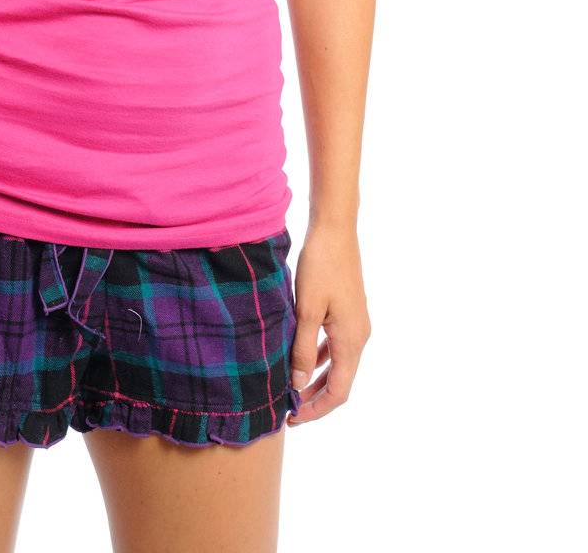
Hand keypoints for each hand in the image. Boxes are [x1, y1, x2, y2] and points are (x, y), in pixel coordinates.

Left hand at [286, 219, 370, 425]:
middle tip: (288, 410)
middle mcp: (359, 336)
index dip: (316, 409)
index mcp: (351, 340)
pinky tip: (301, 358)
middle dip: (315, 398)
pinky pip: (335, 345)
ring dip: (316, 379)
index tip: (292, 418)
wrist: (335, 229)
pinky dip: (319, 357)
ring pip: (337, 363)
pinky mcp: (348, 311)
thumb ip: (301, 349)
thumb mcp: (306, 310)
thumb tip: (297, 386)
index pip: (339, 391)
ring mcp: (355, 323)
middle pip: (339, 381)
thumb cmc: (320, 267)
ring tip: (291, 389)